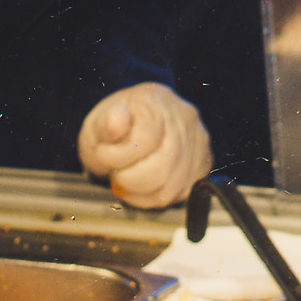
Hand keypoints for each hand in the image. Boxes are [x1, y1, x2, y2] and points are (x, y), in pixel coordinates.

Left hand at [77, 82, 211, 210]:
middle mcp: (185, 120)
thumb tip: (116, 121)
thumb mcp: (99, 121)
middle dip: (127, 179)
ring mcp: (197, 145)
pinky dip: (150, 198)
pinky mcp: (201, 168)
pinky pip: (176, 196)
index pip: (142, 141)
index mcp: (156, 102)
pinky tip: (139, 186)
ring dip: (138, 191)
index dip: (116, 156)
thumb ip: (105, 124)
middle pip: (158, 169)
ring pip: (167, 189)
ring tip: (126, 177)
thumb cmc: (115, 125)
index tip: (103, 154)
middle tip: (115, 171)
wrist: (133, 125)